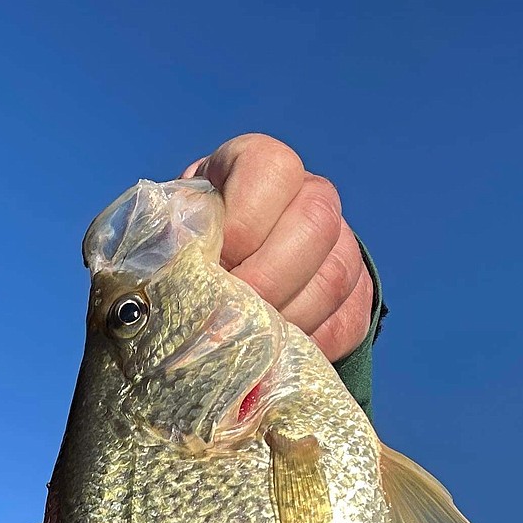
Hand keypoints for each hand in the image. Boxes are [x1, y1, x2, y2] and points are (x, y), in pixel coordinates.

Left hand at [181, 135, 373, 363]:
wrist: (217, 283)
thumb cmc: (182, 253)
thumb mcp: (166, 234)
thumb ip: (168, 241)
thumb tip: (172, 271)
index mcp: (257, 165)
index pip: (271, 169)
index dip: (244, 222)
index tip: (215, 263)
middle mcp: (310, 194)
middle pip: (315, 223)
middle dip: (266, 281)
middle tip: (227, 318)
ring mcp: (341, 244)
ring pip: (334, 277)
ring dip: (285, 320)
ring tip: (243, 342)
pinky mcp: (355, 295)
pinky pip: (346, 322)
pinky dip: (307, 346)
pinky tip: (270, 357)